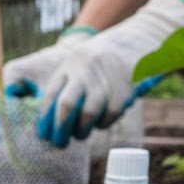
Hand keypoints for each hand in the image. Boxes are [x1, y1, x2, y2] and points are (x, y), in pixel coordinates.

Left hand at [6, 0, 183, 147]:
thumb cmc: (102, 64)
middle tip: (60, 144)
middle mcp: (85, 68)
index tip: (44, 136)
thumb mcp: (79, 68)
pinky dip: (104, 123)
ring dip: (83, 129)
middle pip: (67, 104)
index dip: (45, 119)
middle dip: (61, 128)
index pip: (50, 95)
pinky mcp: (126, 84)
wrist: (139, 39)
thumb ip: (65, 90)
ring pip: (90, 112)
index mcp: (69, 65)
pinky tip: (101, 122)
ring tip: (81, 134)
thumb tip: (49, 125)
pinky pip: (111, 113)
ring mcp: (106, 75)